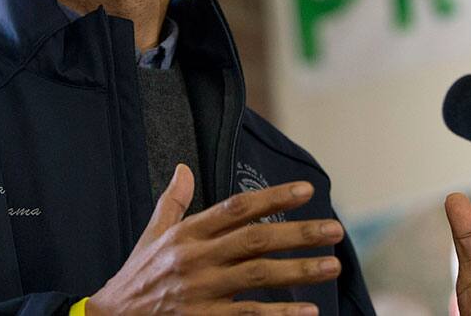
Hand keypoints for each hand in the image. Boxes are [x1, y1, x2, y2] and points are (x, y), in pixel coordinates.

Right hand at [87, 164, 342, 314]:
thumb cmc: (136, 278)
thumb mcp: (151, 235)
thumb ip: (173, 203)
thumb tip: (183, 168)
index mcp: (187, 234)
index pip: (237, 208)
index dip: (273, 197)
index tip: (306, 191)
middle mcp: (195, 259)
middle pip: (255, 239)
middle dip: (298, 233)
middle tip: (335, 230)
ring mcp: (200, 292)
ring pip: (258, 276)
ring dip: (299, 271)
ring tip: (332, 265)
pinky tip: (308, 312)